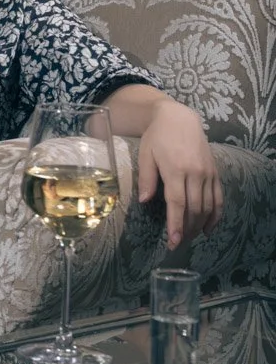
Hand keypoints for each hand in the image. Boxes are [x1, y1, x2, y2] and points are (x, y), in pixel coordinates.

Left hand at [136, 101, 220, 249]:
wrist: (179, 118)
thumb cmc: (157, 137)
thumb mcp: (145, 155)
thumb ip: (146, 178)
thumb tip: (145, 201)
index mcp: (176, 169)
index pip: (177, 203)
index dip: (175, 224)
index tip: (173, 241)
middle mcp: (196, 173)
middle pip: (194, 208)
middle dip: (186, 230)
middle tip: (177, 245)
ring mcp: (208, 173)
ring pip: (208, 206)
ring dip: (200, 225)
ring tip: (189, 238)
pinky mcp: (215, 172)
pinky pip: (219, 197)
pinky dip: (216, 214)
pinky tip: (209, 228)